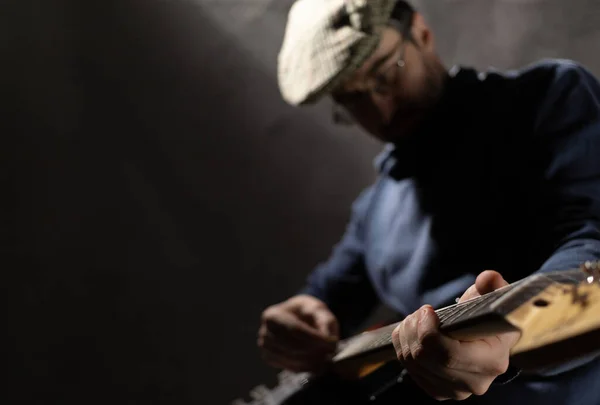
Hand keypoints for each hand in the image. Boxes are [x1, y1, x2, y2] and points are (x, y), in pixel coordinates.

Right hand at [257, 294, 338, 371]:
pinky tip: (318, 363)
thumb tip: (329, 342)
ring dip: (313, 361)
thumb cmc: (307, 312)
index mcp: (273, 315)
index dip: (314, 338)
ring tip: (327, 357)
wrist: (295, 319)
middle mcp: (264, 333)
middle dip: (314, 351)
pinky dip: (307, 367)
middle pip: (292, 347)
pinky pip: (291, 368)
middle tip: (331, 351)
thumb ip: (325, 322)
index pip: (294, 330)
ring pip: (292, 360)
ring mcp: (266, 348)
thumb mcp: (318, 309)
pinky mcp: (271, 360)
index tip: (332, 343)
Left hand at [391, 270, 520, 400]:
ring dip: (406, 336)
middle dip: (414, 329)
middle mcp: (474, 383)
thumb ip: (492, 286)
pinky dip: (403, 348)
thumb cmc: (490, 318)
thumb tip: (487, 278)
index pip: (448, 354)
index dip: (428, 331)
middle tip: (420, 312)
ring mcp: (455, 391)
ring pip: (413, 363)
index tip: (428, 310)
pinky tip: (411, 333)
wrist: (490, 343)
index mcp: (492, 361)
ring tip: (415, 319)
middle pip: (425, 358)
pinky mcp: (439, 392)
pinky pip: (410, 370)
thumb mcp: (493, 298)